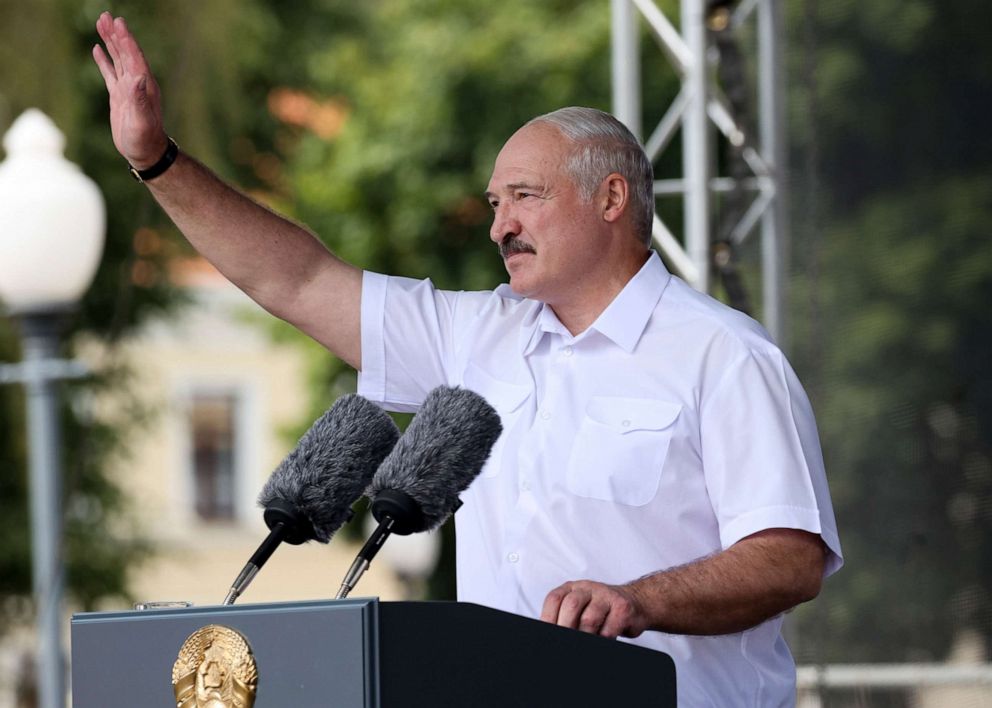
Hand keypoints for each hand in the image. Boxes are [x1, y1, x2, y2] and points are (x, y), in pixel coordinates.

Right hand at [92, 12, 167, 168]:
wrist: (146, 153)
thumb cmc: (145, 140)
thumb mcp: (142, 121)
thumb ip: (139, 100)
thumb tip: (138, 78)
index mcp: (144, 86)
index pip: (134, 57)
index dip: (127, 40)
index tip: (119, 23)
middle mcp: (137, 84)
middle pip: (126, 53)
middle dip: (117, 34)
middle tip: (106, 15)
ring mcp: (128, 89)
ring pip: (117, 59)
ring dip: (110, 41)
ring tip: (101, 23)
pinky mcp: (119, 96)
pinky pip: (110, 73)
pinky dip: (104, 60)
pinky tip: (97, 48)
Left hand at [540, 580, 648, 639]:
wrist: (635, 603)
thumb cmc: (600, 611)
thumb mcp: (579, 609)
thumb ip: (565, 619)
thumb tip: (549, 635)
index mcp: (572, 588)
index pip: (554, 599)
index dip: (548, 619)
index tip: (549, 635)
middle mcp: (587, 588)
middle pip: (571, 606)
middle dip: (566, 628)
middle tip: (567, 642)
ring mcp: (606, 595)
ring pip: (589, 619)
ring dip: (586, 636)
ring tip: (587, 641)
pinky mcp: (622, 607)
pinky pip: (608, 629)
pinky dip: (603, 639)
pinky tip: (603, 639)